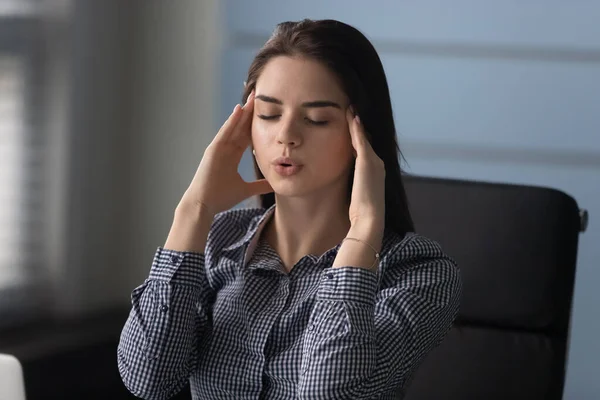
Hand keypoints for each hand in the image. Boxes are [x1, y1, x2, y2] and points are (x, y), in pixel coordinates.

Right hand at [178, 91, 272, 214]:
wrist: (204, 205)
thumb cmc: (221, 198)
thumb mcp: (245, 190)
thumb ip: (259, 186)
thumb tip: (273, 185)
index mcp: (232, 156)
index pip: (246, 136)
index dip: (255, 124)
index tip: (267, 113)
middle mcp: (225, 149)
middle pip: (241, 127)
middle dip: (250, 112)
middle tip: (260, 96)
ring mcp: (218, 148)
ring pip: (233, 126)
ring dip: (243, 111)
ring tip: (252, 97)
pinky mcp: (213, 150)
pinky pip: (224, 132)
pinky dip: (231, 121)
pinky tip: (239, 109)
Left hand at [346, 107, 385, 229]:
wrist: (370, 218)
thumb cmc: (362, 213)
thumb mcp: (358, 196)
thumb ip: (356, 187)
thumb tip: (351, 187)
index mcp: (376, 172)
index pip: (366, 151)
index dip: (360, 139)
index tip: (353, 128)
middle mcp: (378, 163)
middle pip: (366, 141)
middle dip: (359, 127)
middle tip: (352, 111)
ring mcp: (374, 161)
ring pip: (364, 137)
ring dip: (357, 123)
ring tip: (351, 109)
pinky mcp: (367, 161)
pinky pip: (360, 139)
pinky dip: (356, 127)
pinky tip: (351, 115)